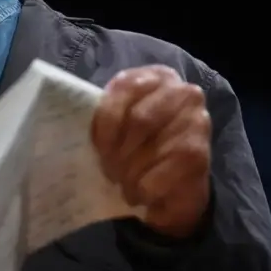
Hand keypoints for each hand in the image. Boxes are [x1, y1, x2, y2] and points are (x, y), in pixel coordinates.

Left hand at [91, 65, 211, 238]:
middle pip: (138, 120)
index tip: (98, 148)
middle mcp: (184, 92)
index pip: (124, 88)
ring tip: (123, 183)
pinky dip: (141, 189)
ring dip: (127, 175)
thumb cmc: (138, 147)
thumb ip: (106, 112)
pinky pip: (157, 175)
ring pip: (147, 150)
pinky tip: (140, 193)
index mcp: (157, 76)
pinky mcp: (199, 155)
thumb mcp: (119, 124)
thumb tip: (72, 117)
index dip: (105, 122)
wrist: (173, 187)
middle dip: (117, 151)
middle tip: (109, 170)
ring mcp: (197, 122)